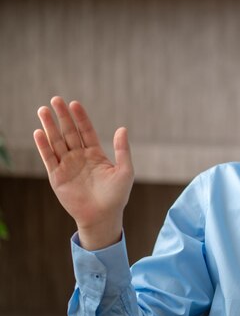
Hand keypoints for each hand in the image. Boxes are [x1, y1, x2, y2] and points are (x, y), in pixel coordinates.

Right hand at [33, 97, 133, 249]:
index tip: (74, 103)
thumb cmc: (117, 195)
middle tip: (55, 100)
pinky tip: (39, 132)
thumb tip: (122, 129)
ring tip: (43, 110)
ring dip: (50, 127)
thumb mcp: (124, 170)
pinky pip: (49, 158)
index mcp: (96, 154)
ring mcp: (67, 166)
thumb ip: (122, 150)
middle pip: (69, 133)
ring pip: (57, 142)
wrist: (103, 216)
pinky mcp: (57, 177)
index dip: (80, 118)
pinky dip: (43, 146)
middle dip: (62, 117)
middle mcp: (80, 157)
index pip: (86, 131)